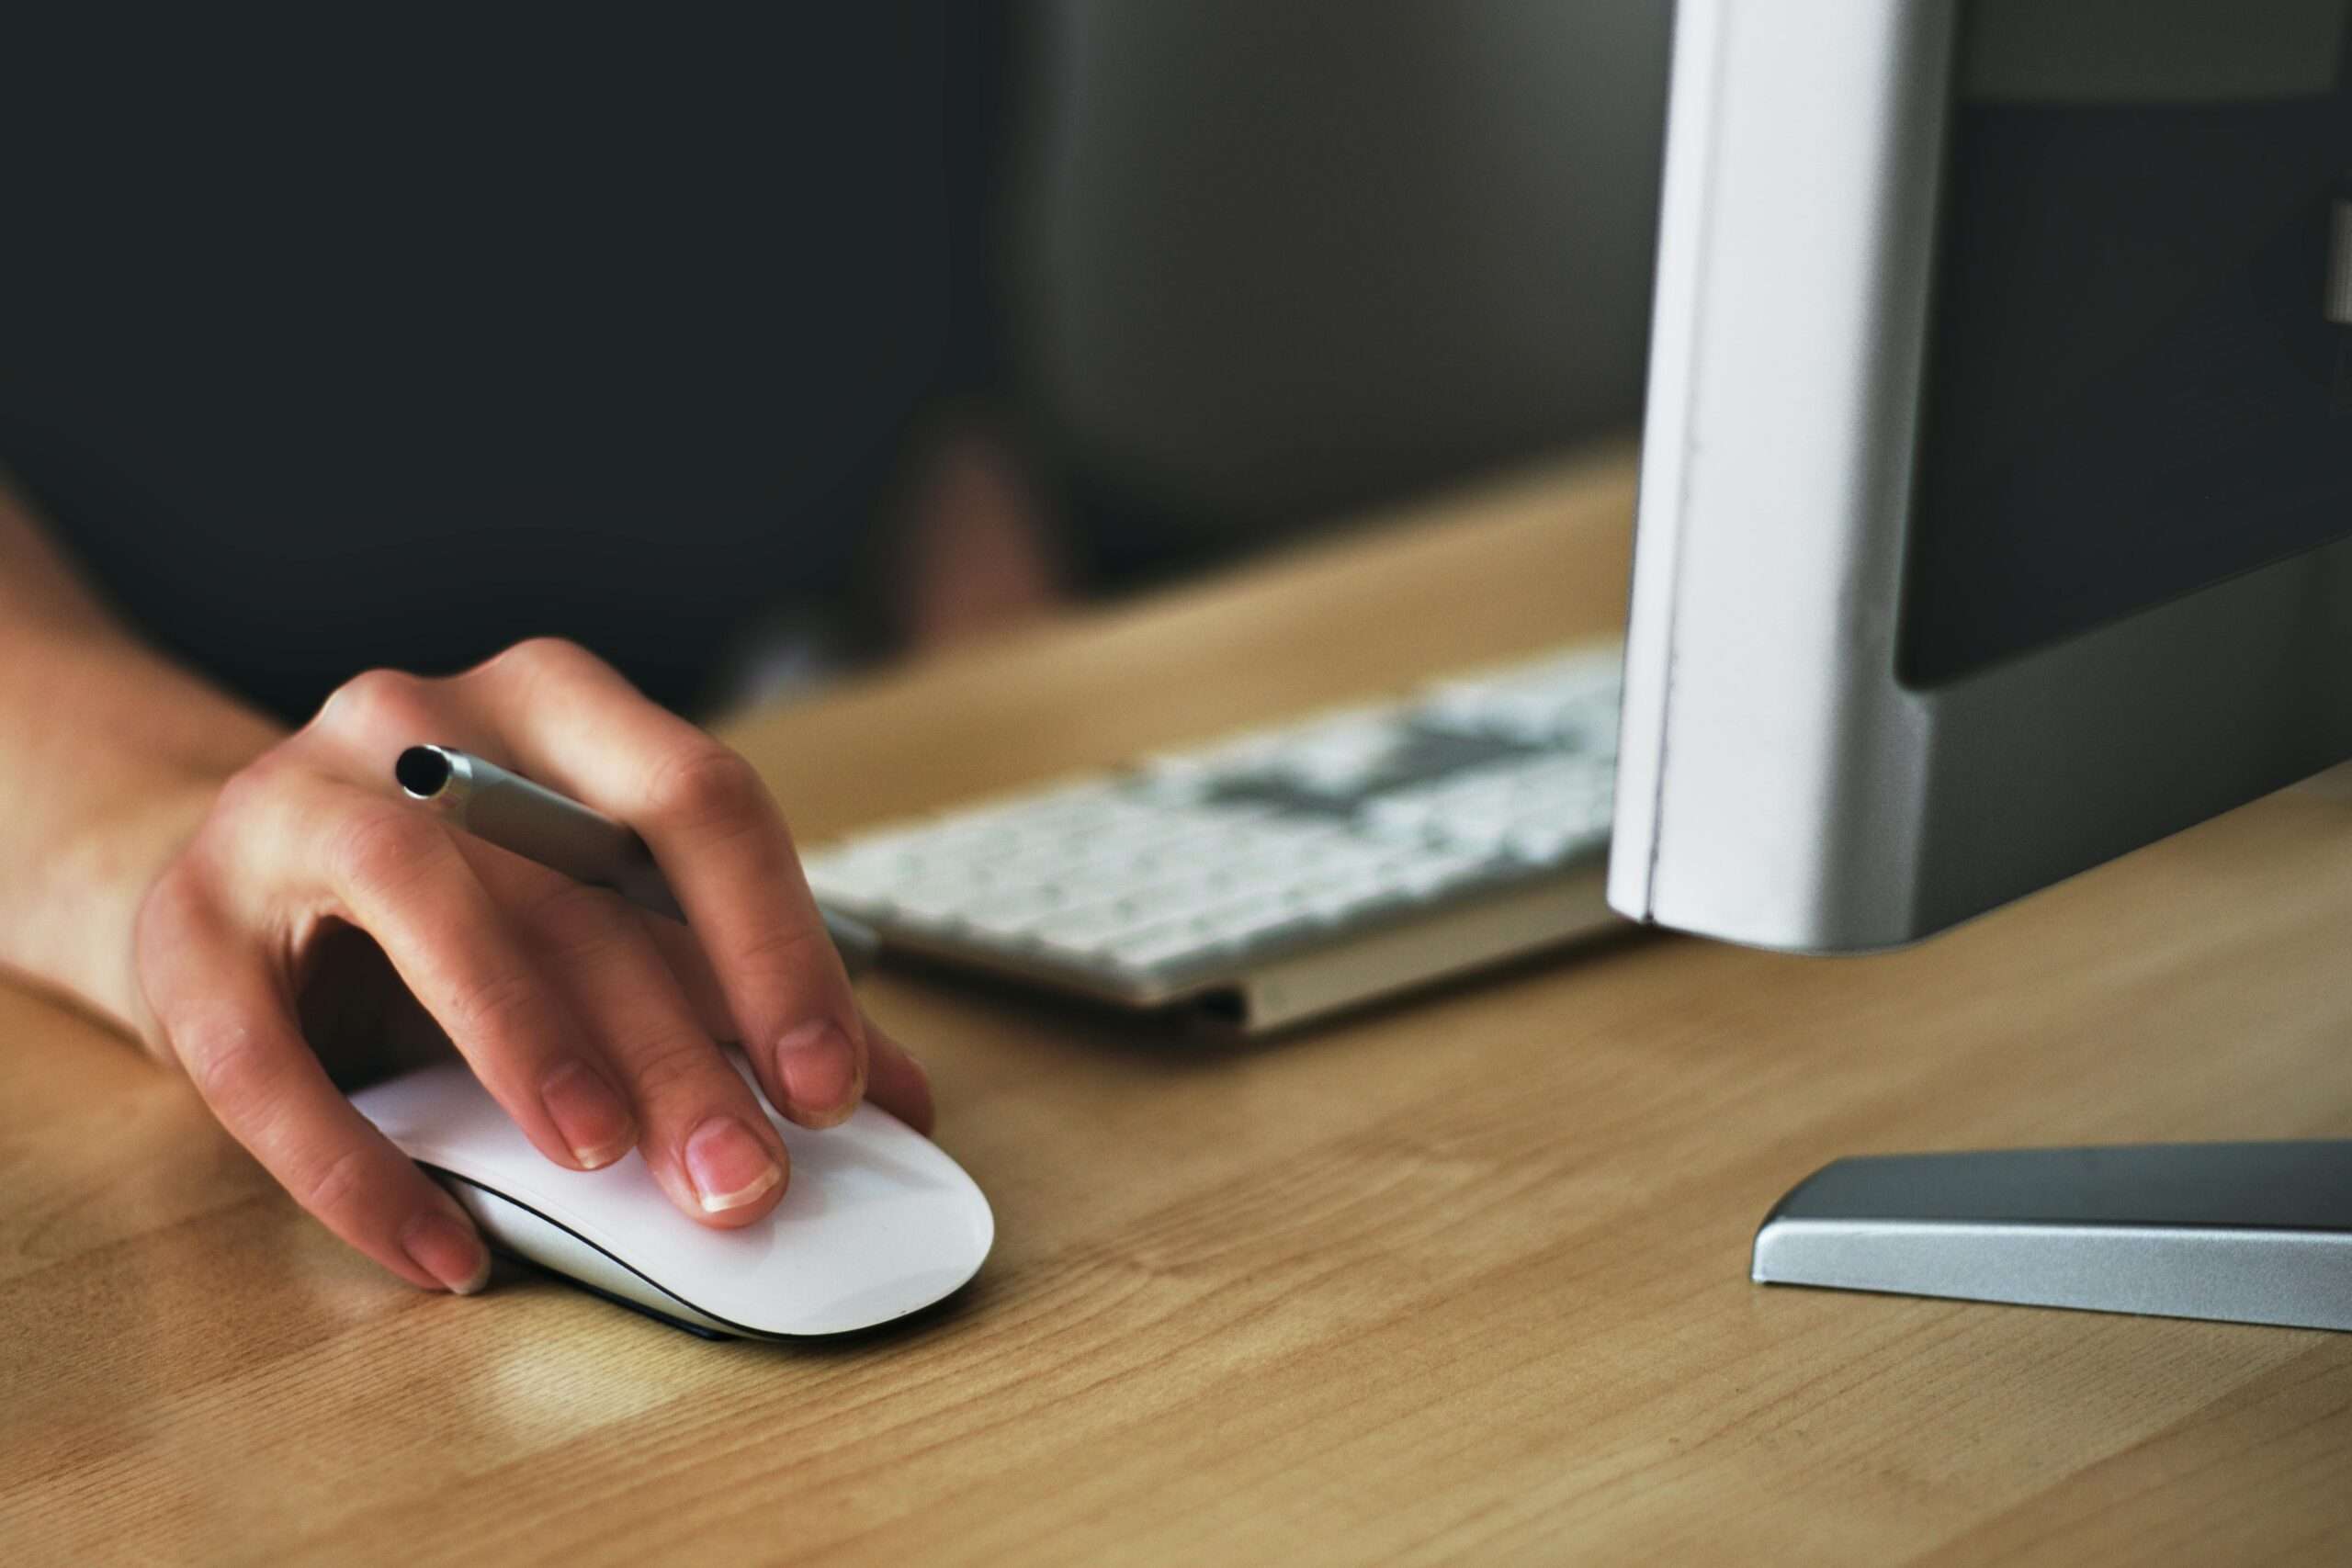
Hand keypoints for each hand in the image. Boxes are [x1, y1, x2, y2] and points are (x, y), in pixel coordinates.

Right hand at [132, 638, 932, 1294]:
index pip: (697, 800)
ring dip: (525, 1038)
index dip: (776, 945)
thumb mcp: (601, 919)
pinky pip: (263, 1056)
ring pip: (422, 901)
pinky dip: (359, 1166)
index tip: (836, 1086)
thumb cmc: (460, 902)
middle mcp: (423, 722)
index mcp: (558, 707)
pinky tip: (444, 1252)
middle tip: (744, 1178)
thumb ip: (734, 991)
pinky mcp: (184, 927)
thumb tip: (899, 1099)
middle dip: (677, 1044)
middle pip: (575, 879)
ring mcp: (289, 806)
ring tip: (601, 1161)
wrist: (232, 882)